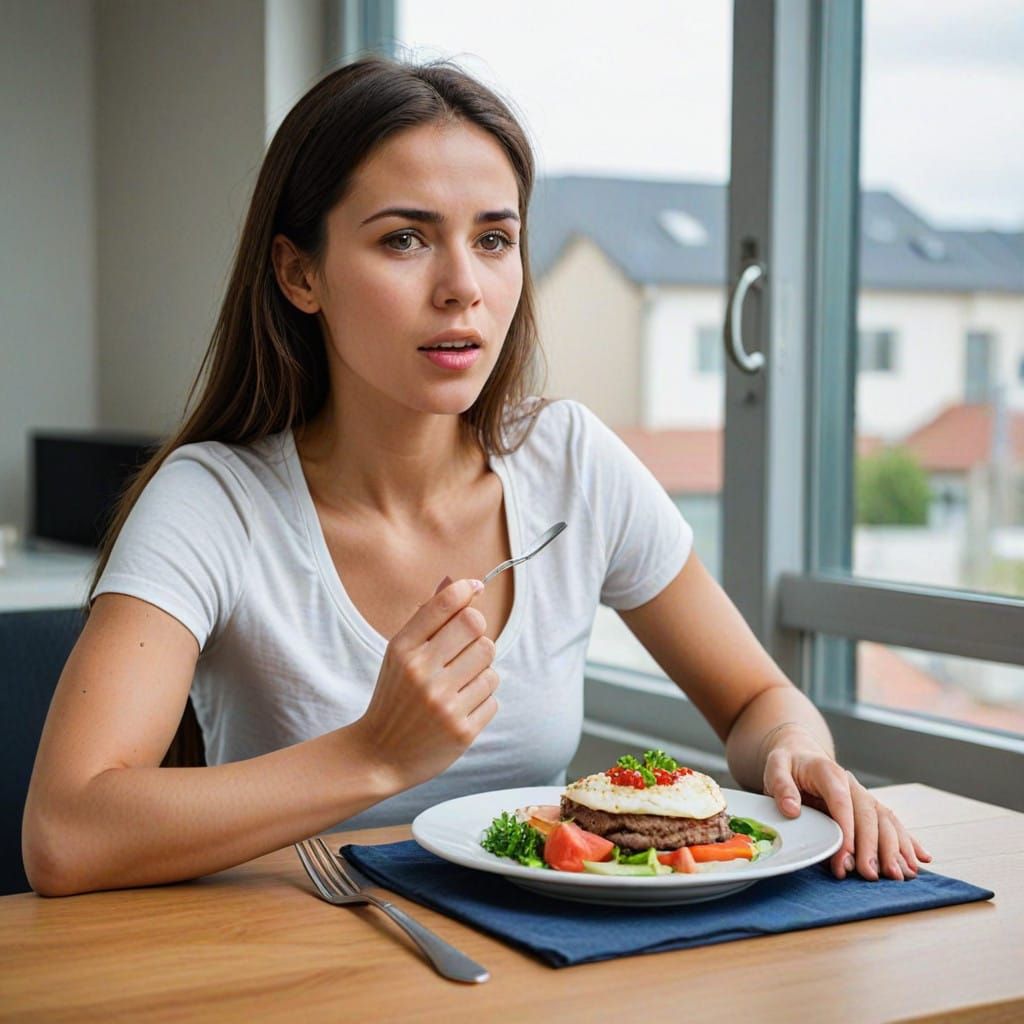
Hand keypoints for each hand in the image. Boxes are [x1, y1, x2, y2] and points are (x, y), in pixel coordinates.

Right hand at [353, 577, 498, 790]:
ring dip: (481, 671)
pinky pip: (493, 697)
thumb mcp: (399, 655)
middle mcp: (422, 674)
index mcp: (403, 650)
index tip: (474, 588)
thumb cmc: (395, 697)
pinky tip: (460, 708)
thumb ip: (428, 619)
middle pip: (477, 628)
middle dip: (477, 635)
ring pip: (490, 665)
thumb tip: (463, 585)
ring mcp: (443, 704)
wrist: (380, 755)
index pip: (445, 604)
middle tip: (466, 649)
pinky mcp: (461, 731)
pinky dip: (482, 700)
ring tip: (460, 683)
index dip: (465, 590)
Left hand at [761, 726, 932, 880]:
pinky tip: (920, 860)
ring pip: (885, 821)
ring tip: (899, 875)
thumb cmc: (787, 763)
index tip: (845, 859)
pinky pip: (891, 823)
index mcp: (829, 772)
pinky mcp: (868, 807)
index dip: (846, 832)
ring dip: (895, 848)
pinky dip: (907, 841)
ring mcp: (863, 796)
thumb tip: (792, 809)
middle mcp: (852, 784)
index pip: (842, 803)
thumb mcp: (775, 766)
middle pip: (869, 815)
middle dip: (872, 847)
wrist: (801, 752)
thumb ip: (781, 786)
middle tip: (870, 875)